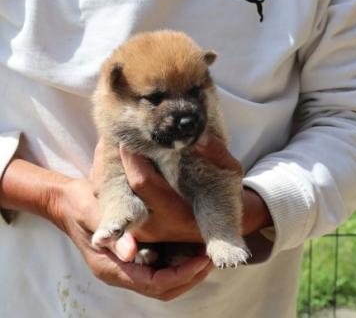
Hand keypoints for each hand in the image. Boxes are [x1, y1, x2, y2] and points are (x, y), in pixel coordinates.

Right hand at [55, 143, 211, 300]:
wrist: (68, 202)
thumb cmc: (80, 205)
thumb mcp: (93, 214)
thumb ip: (111, 232)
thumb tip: (130, 253)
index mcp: (112, 267)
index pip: (154, 284)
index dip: (181, 275)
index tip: (201, 259)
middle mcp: (121, 271)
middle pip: (163, 289)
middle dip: (190, 276)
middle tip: (210, 258)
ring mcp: (127, 265)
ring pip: (163, 281)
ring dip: (187, 271)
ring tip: (206, 254)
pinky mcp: (132, 256)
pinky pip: (159, 267)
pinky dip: (178, 261)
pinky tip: (189, 246)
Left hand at [117, 134, 271, 260]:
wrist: (219, 228)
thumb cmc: (225, 196)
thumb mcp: (231, 173)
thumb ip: (217, 153)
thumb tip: (197, 135)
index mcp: (177, 213)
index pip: (143, 182)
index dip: (132, 158)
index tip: (130, 137)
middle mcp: (154, 226)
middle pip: (121, 188)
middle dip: (119, 161)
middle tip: (122, 138)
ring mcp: (142, 231)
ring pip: (114, 196)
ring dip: (112, 170)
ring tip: (121, 147)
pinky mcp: (136, 228)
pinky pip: (116, 202)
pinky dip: (115, 181)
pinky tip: (123, 163)